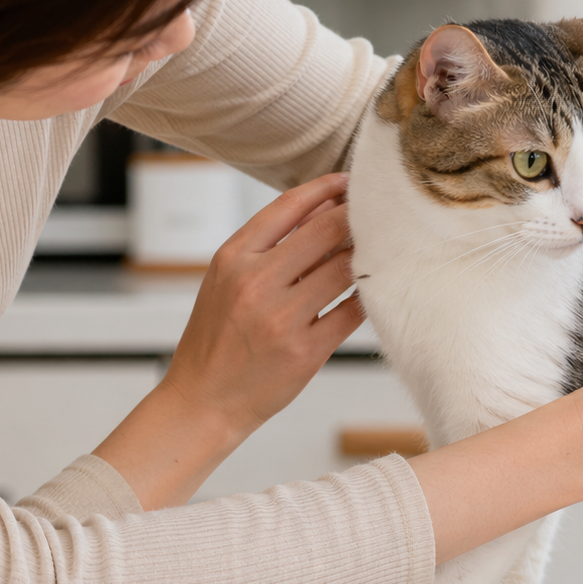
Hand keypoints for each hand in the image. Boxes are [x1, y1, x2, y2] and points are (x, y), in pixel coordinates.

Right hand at [94, 173, 364, 508]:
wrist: (203, 400)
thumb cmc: (217, 339)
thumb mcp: (226, 281)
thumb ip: (267, 247)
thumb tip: (320, 211)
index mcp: (233, 258)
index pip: (289, 207)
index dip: (326, 189)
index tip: (350, 182)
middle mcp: (256, 283)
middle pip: (324, 232)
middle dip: (355, 217)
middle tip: (377, 212)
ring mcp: (282, 318)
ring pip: (343, 270)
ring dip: (365, 256)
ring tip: (379, 249)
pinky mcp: (305, 351)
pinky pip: (351, 313)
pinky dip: (366, 298)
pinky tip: (373, 289)